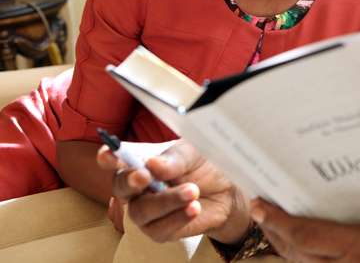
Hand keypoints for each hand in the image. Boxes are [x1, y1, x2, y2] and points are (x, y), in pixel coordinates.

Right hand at [96, 140, 250, 243]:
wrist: (227, 191)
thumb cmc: (203, 166)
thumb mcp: (193, 154)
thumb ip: (174, 159)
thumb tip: (153, 164)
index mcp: (140, 161)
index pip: (116, 158)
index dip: (109, 157)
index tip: (108, 154)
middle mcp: (137, 186)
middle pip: (120, 187)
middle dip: (130, 181)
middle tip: (145, 176)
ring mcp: (145, 209)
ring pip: (142, 210)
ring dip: (167, 200)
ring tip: (193, 190)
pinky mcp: (159, 230)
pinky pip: (160, 228)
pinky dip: (178, 217)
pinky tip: (194, 207)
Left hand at [251, 198, 359, 262]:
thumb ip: (359, 211)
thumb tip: (328, 187)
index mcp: (358, 245)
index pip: (305, 234)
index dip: (278, 220)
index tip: (259, 204)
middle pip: (293, 249)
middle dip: (272, 227)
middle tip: (259, 204)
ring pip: (295, 262)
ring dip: (279, 240)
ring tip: (267, 217)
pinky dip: (293, 253)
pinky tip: (287, 238)